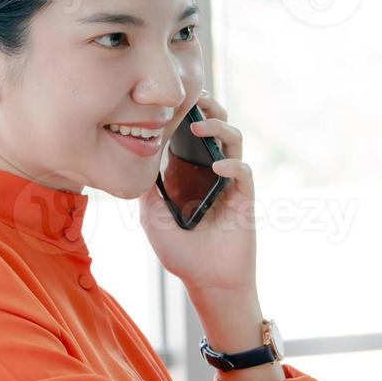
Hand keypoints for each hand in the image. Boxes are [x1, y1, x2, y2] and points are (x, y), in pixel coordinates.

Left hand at [139, 91, 256, 295]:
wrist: (208, 281)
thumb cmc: (182, 254)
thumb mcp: (153, 218)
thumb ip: (147, 189)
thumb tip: (137, 159)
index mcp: (188, 174)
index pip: (189, 135)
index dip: (184, 115)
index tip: (170, 101)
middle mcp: (210, 173)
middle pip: (216, 128)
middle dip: (208, 109)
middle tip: (194, 99)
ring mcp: (229, 182)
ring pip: (234, 141)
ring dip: (219, 128)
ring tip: (200, 126)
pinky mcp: (244, 196)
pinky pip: (243, 170)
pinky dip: (232, 164)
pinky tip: (217, 167)